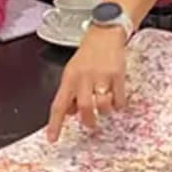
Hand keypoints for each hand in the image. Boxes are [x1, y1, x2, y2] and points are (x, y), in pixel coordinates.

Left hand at [46, 26, 127, 141]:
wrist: (105, 34)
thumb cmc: (88, 54)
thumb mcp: (72, 71)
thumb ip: (70, 92)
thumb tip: (70, 113)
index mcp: (69, 78)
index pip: (59, 104)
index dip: (55, 124)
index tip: (52, 138)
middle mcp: (84, 77)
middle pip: (83, 107)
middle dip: (88, 120)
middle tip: (90, 122)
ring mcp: (101, 76)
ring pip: (102, 105)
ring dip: (104, 112)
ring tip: (104, 108)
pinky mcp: (118, 75)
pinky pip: (119, 98)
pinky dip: (118, 104)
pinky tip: (116, 100)